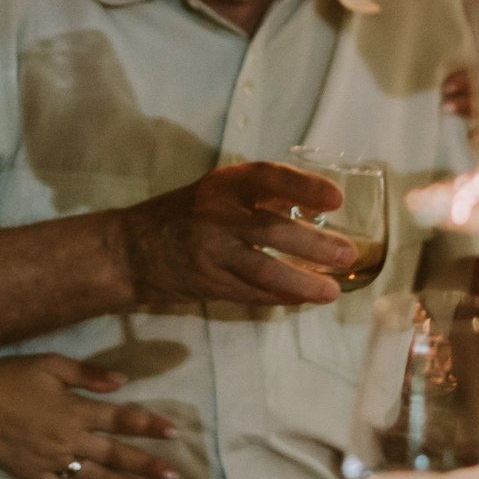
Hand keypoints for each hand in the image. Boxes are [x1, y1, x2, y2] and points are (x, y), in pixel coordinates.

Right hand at [0, 354, 182, 478]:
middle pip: (115, 454)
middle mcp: (68, 438)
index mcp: (75, 409)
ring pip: (94, 476)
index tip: (174, 433)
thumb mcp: (50, 364)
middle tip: (174, 476)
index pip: (121, 419)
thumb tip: (122, 382)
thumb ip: (87, 374)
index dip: (149, 425)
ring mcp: (50, 459)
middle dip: (146, 465)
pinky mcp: (32, 473)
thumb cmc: (8, 376)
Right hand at [115, 162, 352, 308]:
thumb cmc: (186, 214)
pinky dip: (280, 297)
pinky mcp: (208, 284)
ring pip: (262, 270)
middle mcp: (215, 216)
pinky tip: (303, 300)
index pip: (267, 178)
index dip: (304, 187)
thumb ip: (263, 196)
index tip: (336, 199)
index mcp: (223, 185)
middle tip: (347, 254)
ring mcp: (210, 253)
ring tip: (332, 291)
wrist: (131, 250)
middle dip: (313, 245)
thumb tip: (317, 204)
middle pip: (270, 230)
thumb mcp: (219, 191)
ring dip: (301, 283)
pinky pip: (251, 293)